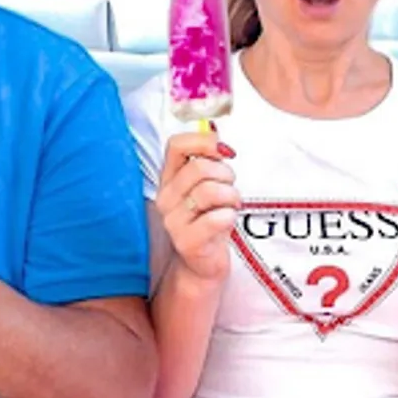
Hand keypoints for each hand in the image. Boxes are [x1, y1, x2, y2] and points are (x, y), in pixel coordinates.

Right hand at [154, 131, 239, 282]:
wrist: (202, 264)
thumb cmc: (208, 221)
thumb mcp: (205, 187)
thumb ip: (208, 161)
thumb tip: (216, 132)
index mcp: (168, 179)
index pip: (176, 145)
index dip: (203, 141)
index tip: (223, 151)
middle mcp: (166, 198)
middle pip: (198, 168)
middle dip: (225, 174)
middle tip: (230, 187)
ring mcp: (173, 221)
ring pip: (209, 191)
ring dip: (231, 196)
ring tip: (231, 205)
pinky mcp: (187, 242)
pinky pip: (215, 219)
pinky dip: (229, 216)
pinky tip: (227, 220)